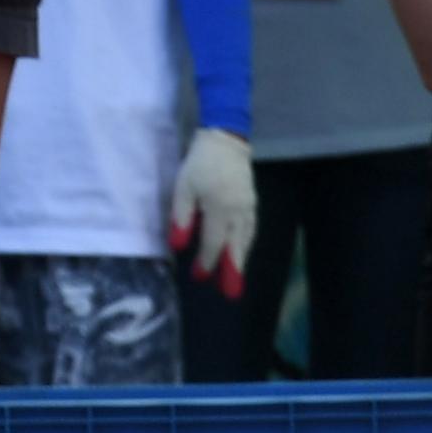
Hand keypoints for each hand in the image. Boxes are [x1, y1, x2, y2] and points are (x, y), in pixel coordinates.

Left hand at [167, 127, 255, 298]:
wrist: (226, 139)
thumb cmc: (199, 163)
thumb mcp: (183, 188)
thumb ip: (182, 218)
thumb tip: (178, 246)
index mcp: (220, 209)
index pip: (213, 243)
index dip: (206, 262)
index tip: (198, 278)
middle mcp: (238, 212)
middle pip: (235, 247)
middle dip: (232, 271)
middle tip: (231, 294)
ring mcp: (248, 207)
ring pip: (246, 240)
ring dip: (240, 260)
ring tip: (235, 278)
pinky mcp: (252, 202)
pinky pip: (250, 229)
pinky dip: (245, 244)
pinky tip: (240, 251)